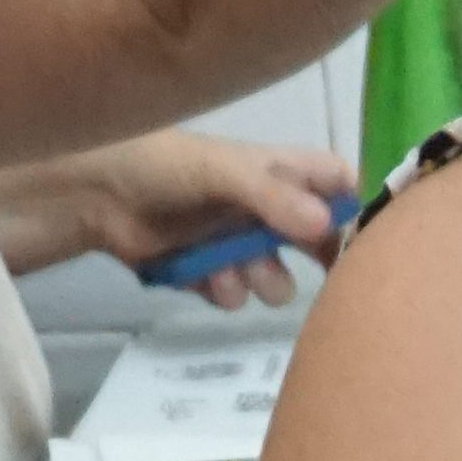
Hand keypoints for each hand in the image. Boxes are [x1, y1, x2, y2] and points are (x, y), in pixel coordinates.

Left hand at [95, 134, 358, 306]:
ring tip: (239, 273)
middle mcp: (265, 207)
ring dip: (263, 281)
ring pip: (276, 278)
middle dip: (318, 260)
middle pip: (317, 240)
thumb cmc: (163, 165)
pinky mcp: (208, 273)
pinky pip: (236, 295)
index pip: (338, 183)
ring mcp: (237, 243)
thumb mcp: (223, 171)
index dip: (357, 207)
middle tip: (325, 276)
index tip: (368, 236)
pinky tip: (206, 280)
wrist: (93, 194)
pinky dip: (224, 291)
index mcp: (279, 171)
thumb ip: (273, 198)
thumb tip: (325, 227)